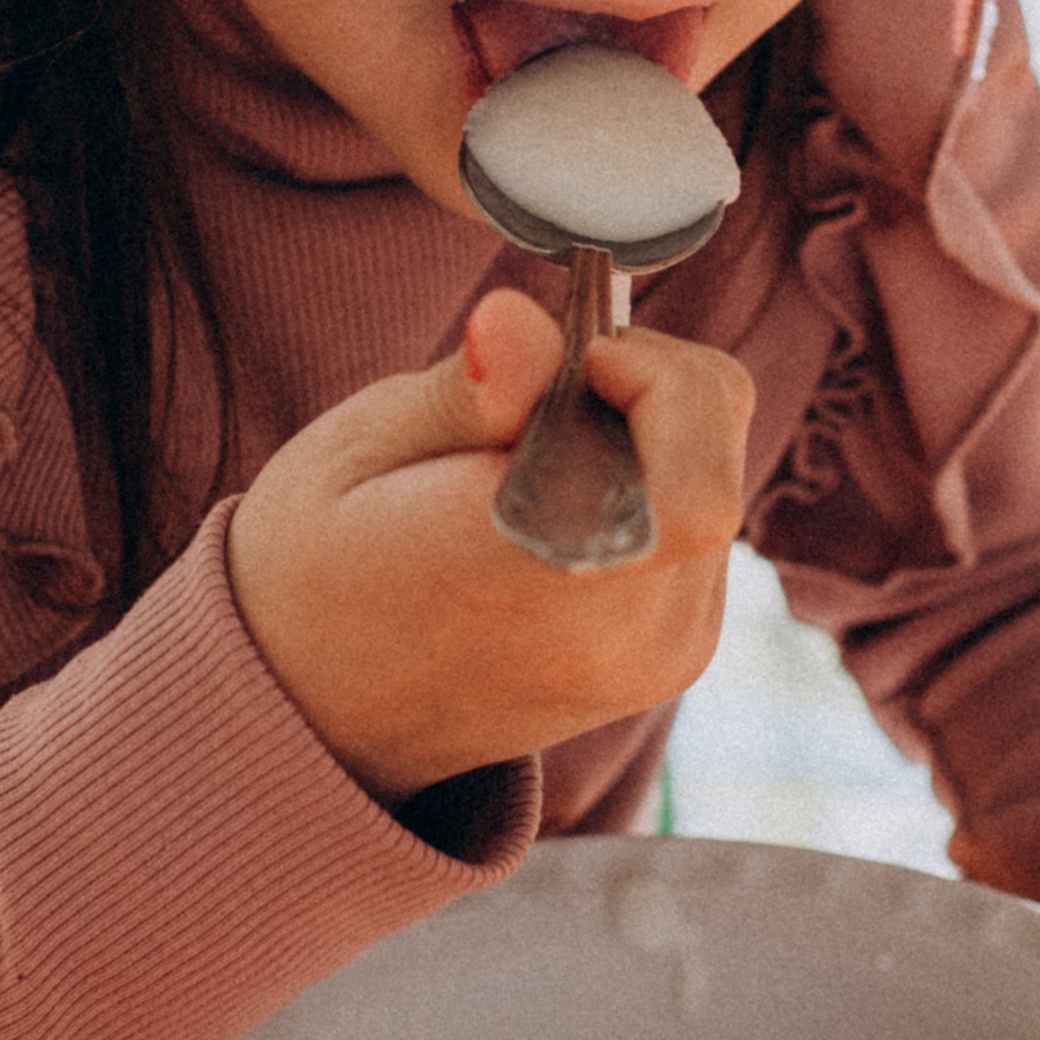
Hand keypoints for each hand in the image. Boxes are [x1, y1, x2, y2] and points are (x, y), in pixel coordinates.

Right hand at [225, 286, 751, 803]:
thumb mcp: (351, 454)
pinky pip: (705, 524)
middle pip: (714, 450)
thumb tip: (523, 322)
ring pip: (718, 474)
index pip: (689, 485)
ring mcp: (660, 655)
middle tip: (536, 388)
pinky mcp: (677, 654)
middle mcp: (619, 634)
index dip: (657, 386)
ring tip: (530, 453)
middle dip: (643, 382)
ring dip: (647, 428)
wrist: (321, 717)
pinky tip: (560, 494)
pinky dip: (651, 477)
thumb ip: (460, 393)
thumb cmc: (320, 571)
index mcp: (528, 583)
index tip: (573, 357)